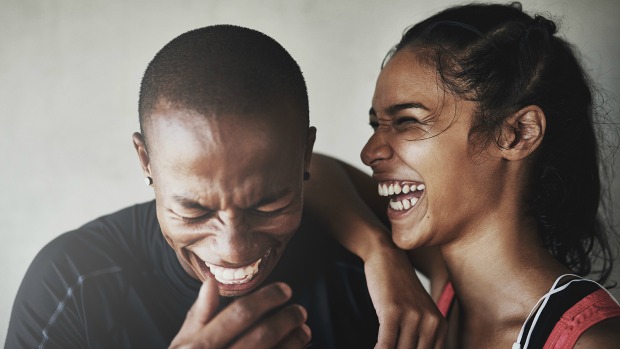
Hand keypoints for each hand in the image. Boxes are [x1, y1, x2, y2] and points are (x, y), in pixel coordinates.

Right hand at [169, 278, 311, 348]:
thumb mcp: (182, 345)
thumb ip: (199, 315)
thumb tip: (212, 283)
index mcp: (200, 346)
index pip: (240, 313)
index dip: (267, 298)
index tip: (285, 290)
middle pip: (263, 335)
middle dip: (287, 319)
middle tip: (299, 311)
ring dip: (294, 341)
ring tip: (303, 330)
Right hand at [364, 246, 446, 348]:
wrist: (387, 258)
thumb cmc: (400, 289)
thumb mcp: (419, 312)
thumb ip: (422, 336)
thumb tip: (413, 347)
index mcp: (441, 326)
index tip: (401, 348)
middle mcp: (431, 322)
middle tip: (390, 347)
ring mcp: (413, 316)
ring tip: (380, 348)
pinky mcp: (393, 311)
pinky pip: (386, 345)